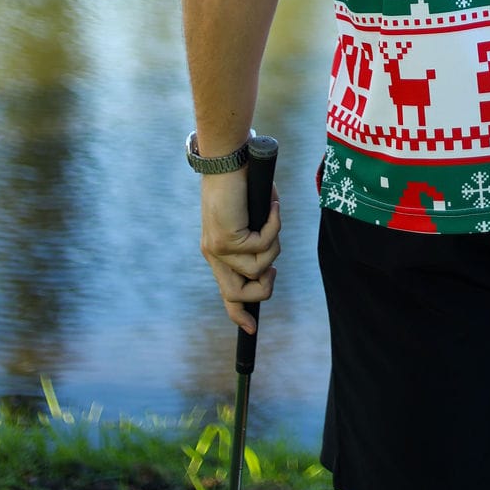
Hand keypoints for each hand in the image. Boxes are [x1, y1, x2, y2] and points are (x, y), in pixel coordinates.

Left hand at [200, 171, 281, 331]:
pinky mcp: (226, 238)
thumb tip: (270, 261)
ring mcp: (218, 248)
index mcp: (217, 252)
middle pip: (238, 295)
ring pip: (258, 268)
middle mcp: (214, 254)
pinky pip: (262, 245)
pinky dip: (273, 225)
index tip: (250, 329)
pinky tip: (270, 206)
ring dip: (274, 245)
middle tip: (275, 269)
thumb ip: (257, 239)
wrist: (228, 160)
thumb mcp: (249, 219)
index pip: (226, 293)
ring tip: (271, 218)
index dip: (239, 314)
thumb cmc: (241, 183)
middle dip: (264, 288)